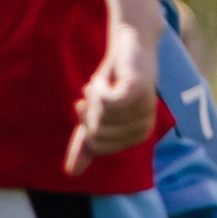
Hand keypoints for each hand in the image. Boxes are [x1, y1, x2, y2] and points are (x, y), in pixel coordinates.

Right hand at [65, 20, 156, 174]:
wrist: (130, 44)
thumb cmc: (114, 80)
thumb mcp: (96, 113)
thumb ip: (86, 142)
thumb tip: (72, 173)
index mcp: (136, 136)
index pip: (96, 145)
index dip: (86, 123)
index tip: (93, 104)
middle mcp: (144, 126)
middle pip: (97, 132)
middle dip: (89, 110)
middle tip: (100, 91)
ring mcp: (144, 109)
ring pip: (100, 116)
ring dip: (94, 95)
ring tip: (105, 82)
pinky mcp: (139, 91)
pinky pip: (107, 102)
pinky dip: (98, 88)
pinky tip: (104, 79)